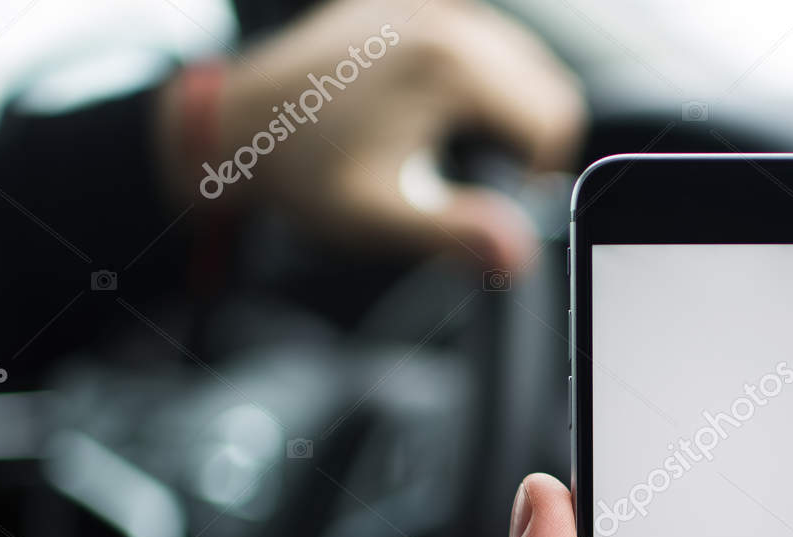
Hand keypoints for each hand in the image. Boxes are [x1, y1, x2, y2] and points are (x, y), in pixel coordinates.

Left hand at [158, 0, 583, 269]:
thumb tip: (518, 256)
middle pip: (546, 85)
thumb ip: (456, 235)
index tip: (509, 203)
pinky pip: (482, 42)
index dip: (544, 175)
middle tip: (487, 183)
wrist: (238, 125)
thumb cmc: (301, 172)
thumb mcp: (379, 218)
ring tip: (458, 152)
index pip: (554, 120)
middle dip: (531, 141)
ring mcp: (431, 7)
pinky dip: (481, 82)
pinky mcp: (414, 6)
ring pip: (521, 61)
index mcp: (452, 68)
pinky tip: (441, 118)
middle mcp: (449, 22)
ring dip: (509, 112)